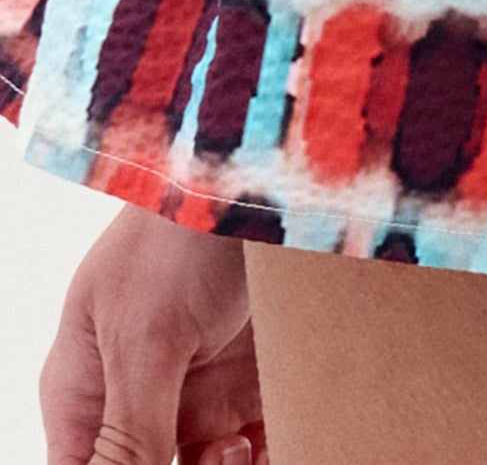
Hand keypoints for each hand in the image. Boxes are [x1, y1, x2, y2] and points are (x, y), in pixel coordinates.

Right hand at [40, 206, 267, 464]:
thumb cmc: (181, 231)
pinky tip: (290, 445)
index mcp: (86, 388)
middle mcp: (140, 395)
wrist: (270, 162)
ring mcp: (202, 386)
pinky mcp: (259, 374)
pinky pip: (266, 440)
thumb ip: (128, 431)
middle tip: (220, 457)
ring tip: (245, 452)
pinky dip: (280, 450)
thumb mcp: (144, 336)